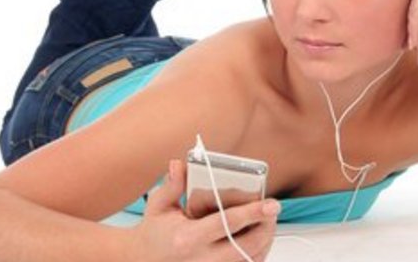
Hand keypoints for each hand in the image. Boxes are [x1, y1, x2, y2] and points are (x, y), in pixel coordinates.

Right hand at [129, 159, 280, 261]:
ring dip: (265, 241)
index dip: (253, 213)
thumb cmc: (155, 233)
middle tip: (273, 209)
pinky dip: (256, 254)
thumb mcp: (158, 206)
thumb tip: (178, 164)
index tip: (271, 204)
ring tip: (268, 221)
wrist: (144, 260)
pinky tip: (258, 238)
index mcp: (187, 238)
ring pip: (250, 260)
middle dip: (266, 227)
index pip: (227, 224)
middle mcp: (201, 259)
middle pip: (247, 246)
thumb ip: (172, 185)